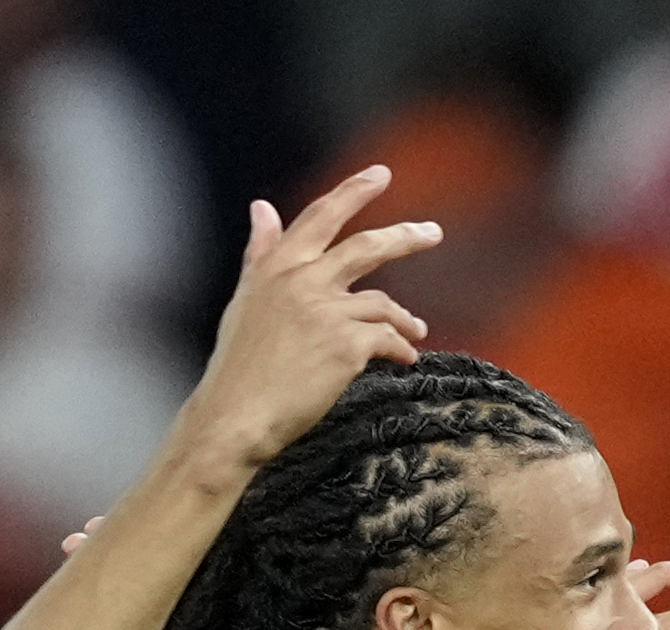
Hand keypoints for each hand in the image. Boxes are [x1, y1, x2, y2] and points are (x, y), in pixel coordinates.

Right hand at [176, 166, 439, 470]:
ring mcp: (325, 311)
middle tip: (433, 231)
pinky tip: (405, 359)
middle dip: (405, 236)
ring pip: (383, 303)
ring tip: (416, 331)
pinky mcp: (346, 344)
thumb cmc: (239, 364)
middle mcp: (301, 280)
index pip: (319, 217)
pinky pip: (389, 339)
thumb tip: (261, 206)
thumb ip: (262, 253)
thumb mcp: (246, 299)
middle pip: (365, 247)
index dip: (352, 192)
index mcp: (276, 267)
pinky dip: (401, 348)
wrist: (236, 414)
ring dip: (404, 319)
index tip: (381, 174)